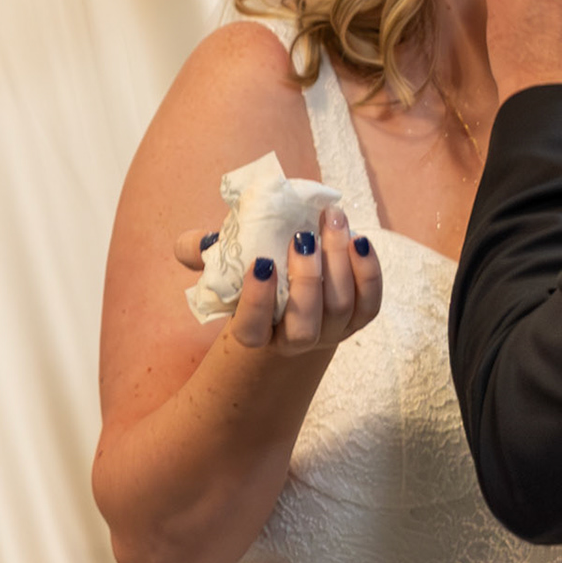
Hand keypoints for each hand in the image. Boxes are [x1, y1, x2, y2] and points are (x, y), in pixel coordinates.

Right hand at [173, 204, 381, 353]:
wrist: (294, 305)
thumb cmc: (257, 281)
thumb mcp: (226, 267)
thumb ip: (201, 255)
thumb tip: (192, 244)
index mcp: (256, 335)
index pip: (251, 332)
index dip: (256, 302)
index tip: (261, 263)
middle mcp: (295, 342)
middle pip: (305, 326)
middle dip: (306, 279)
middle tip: (302, 236)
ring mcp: (330, 332)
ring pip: (340, 308)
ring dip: (338, 261)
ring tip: (331, 220)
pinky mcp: (358, 318)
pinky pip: (369, 302)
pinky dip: (368, 272)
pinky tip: (359, 239)